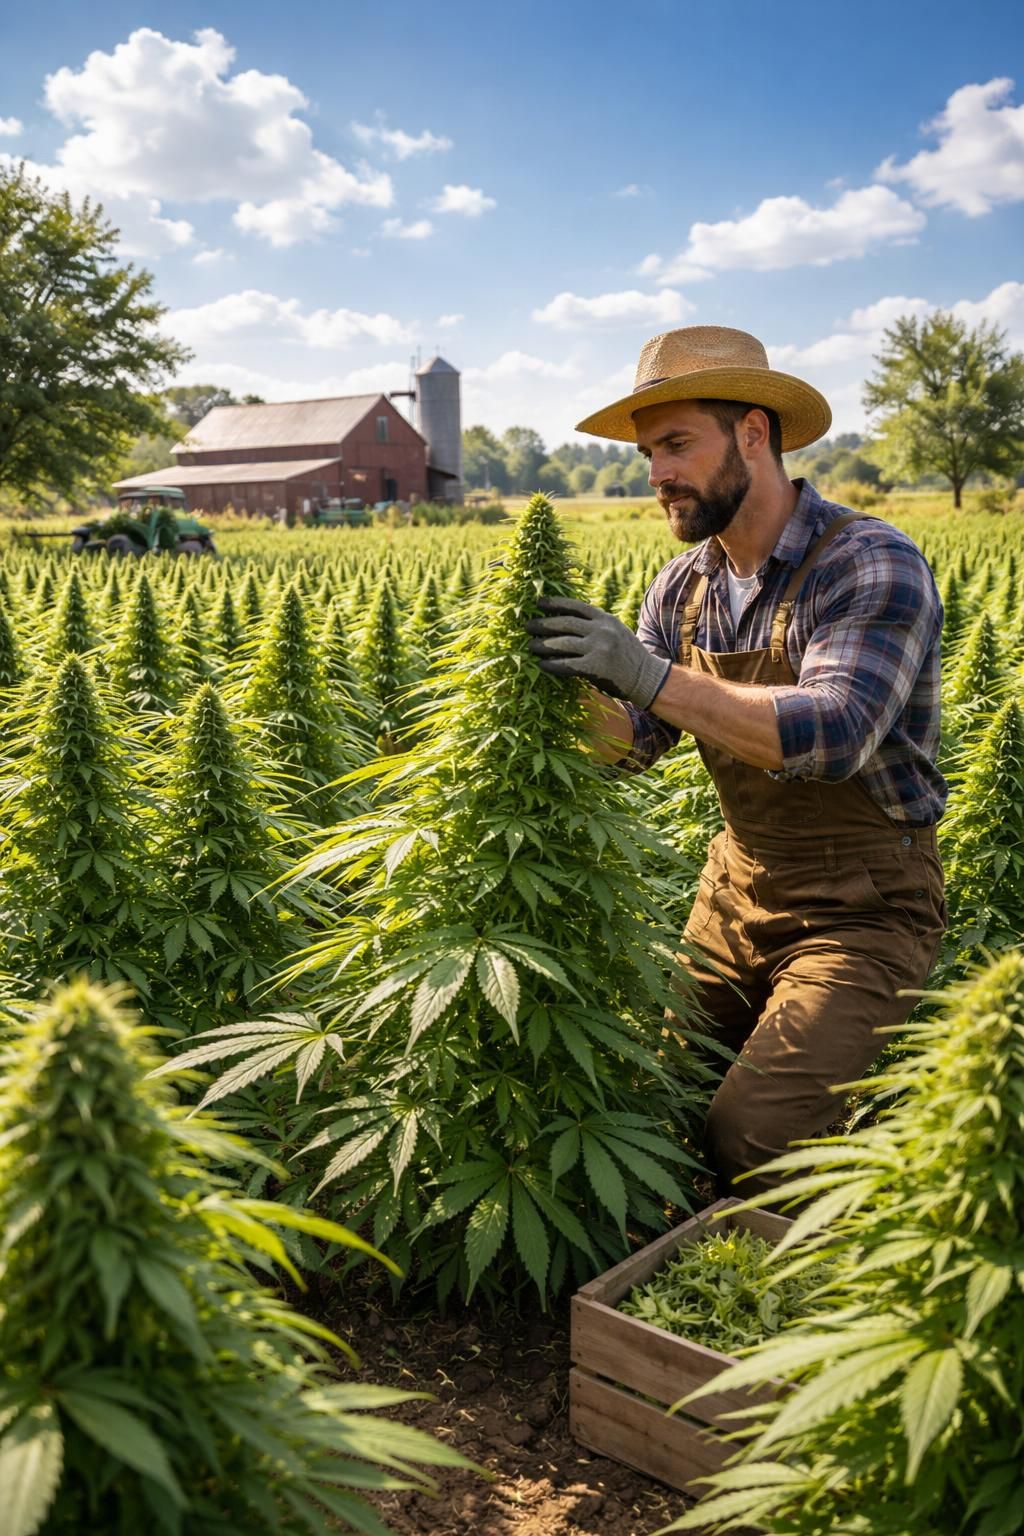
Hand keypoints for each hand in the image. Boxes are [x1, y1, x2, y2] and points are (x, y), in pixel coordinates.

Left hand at [525, 597, 671, 708]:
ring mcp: (599, 648)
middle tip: (528, 626)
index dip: (555, 603)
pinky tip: (542, 665)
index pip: (575, 606)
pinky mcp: (595, 667)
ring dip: (543, 645)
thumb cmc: (627, 654)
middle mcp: (601, 630)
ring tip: (531, 646)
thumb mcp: (615, 631)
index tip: (538, 603)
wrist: (646, 677)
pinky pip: (567, 664)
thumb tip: (565, 620)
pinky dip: (552, 665)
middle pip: (565, 623)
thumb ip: (595, 624)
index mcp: (605, 618)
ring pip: (563, 644)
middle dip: (543, 624)